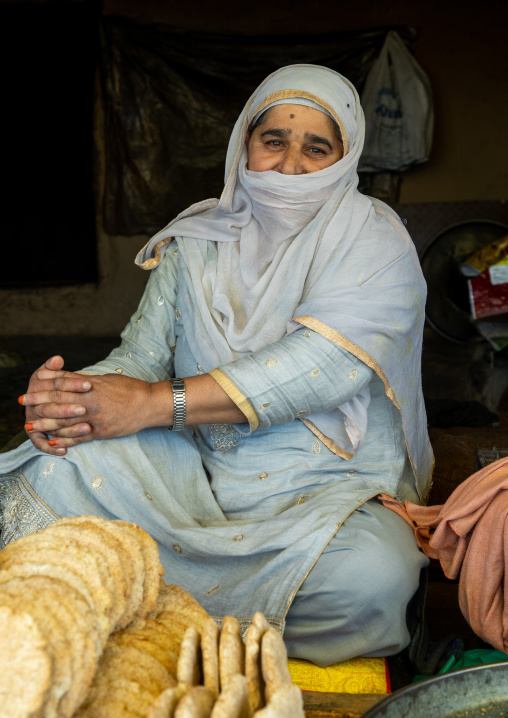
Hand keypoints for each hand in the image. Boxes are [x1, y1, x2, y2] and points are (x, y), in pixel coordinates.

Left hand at [22, 366, 170, 452]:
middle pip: (59, 401)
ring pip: (66, 421)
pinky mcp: (102, 431)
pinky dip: (65, 440)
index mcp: (92, 386)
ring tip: (31, 426)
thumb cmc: (130, 389)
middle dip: (39, 402)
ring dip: (46, 424)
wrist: (150, 404)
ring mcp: (96, 417)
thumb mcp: (107, 379)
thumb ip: (87, 380)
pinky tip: (53, 442)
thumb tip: (71, 377)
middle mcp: (91, 401)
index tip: (31, 385)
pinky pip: (80, 437)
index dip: (45, 384)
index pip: (62, 383)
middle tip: (23, 403)